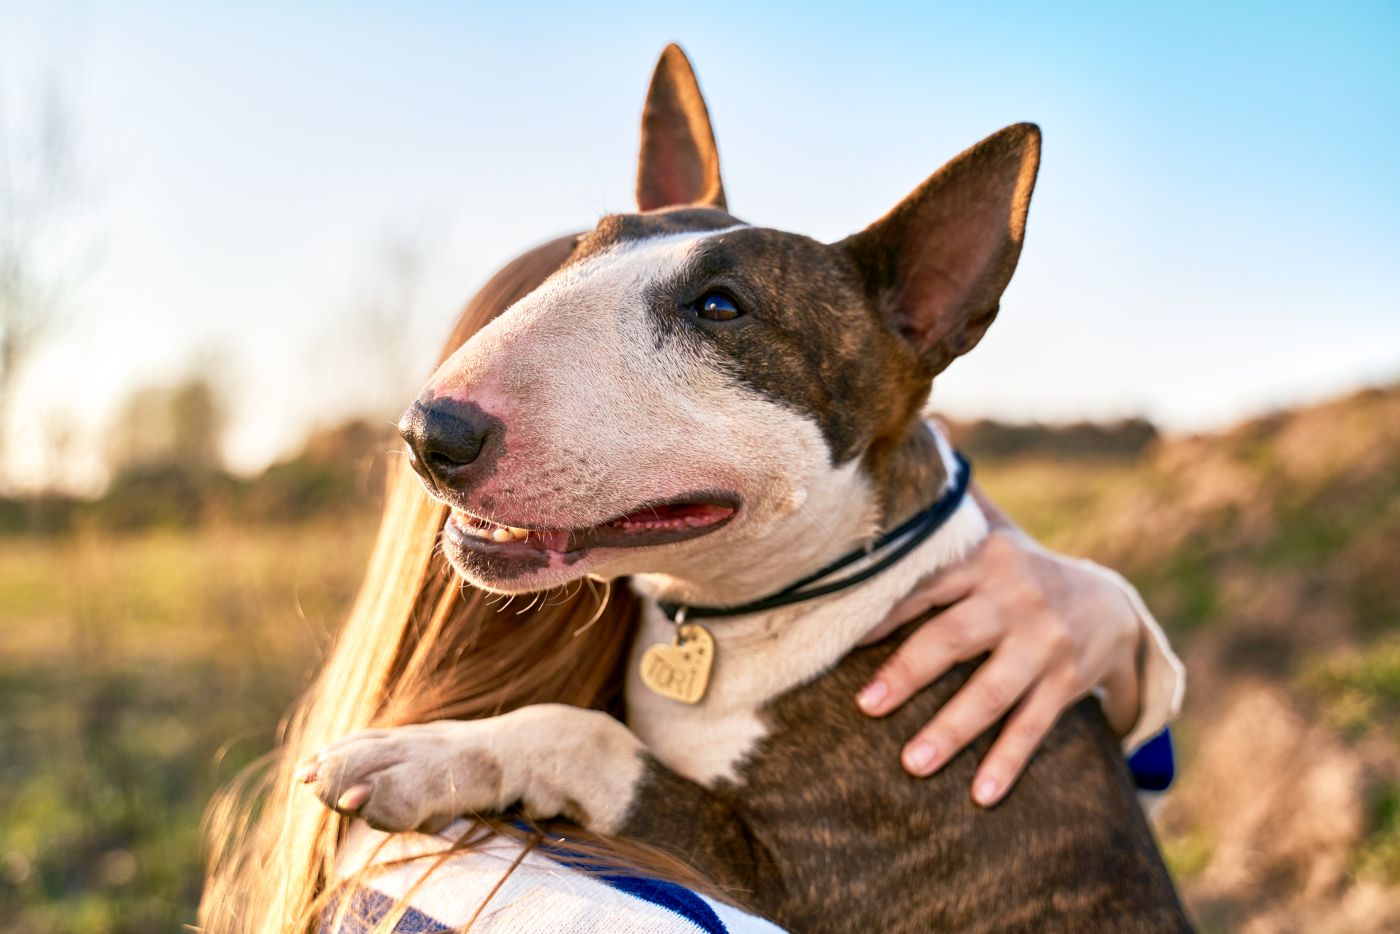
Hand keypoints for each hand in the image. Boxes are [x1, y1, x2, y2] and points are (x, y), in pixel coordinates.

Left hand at [855, 488, 1142, 806]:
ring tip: (911, 764)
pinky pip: (1033, 728)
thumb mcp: (992, 531)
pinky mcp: (1066, 684)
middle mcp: (1014, 600)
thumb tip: (927, 429)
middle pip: (954, 640)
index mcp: (984, 561)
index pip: (925, 586)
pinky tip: (980, 795)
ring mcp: (1043, 645)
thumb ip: (953, 500)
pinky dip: (1007, 762)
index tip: (841, 639)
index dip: (883, 613)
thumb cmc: (1019, 571)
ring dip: (952, 730)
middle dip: (909, 674)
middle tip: (867, 705)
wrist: (1111, 606)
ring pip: (992, 692)